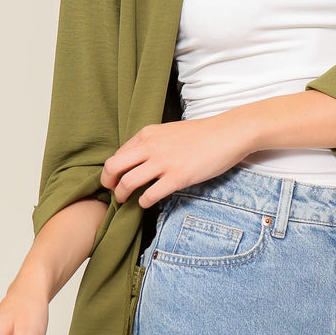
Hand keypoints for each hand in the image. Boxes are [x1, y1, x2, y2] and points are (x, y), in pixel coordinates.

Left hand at [101, 113, 251, 207]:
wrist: (227, 134)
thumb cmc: (202, 134)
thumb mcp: (169, 131)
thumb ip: (152, 143)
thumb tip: (138, 160)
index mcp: (148, 134)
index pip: (117, 154)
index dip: (112, 170)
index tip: (115, 179)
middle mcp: (151, 147)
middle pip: (113, 167)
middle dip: (108, 182)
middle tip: (113, 191)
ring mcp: (163, 162)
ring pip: (127, 183)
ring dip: (122, 195)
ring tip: (125, 201)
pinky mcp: (177, 177)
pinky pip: (149, 195)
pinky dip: (143, 202)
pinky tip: (146, 202)